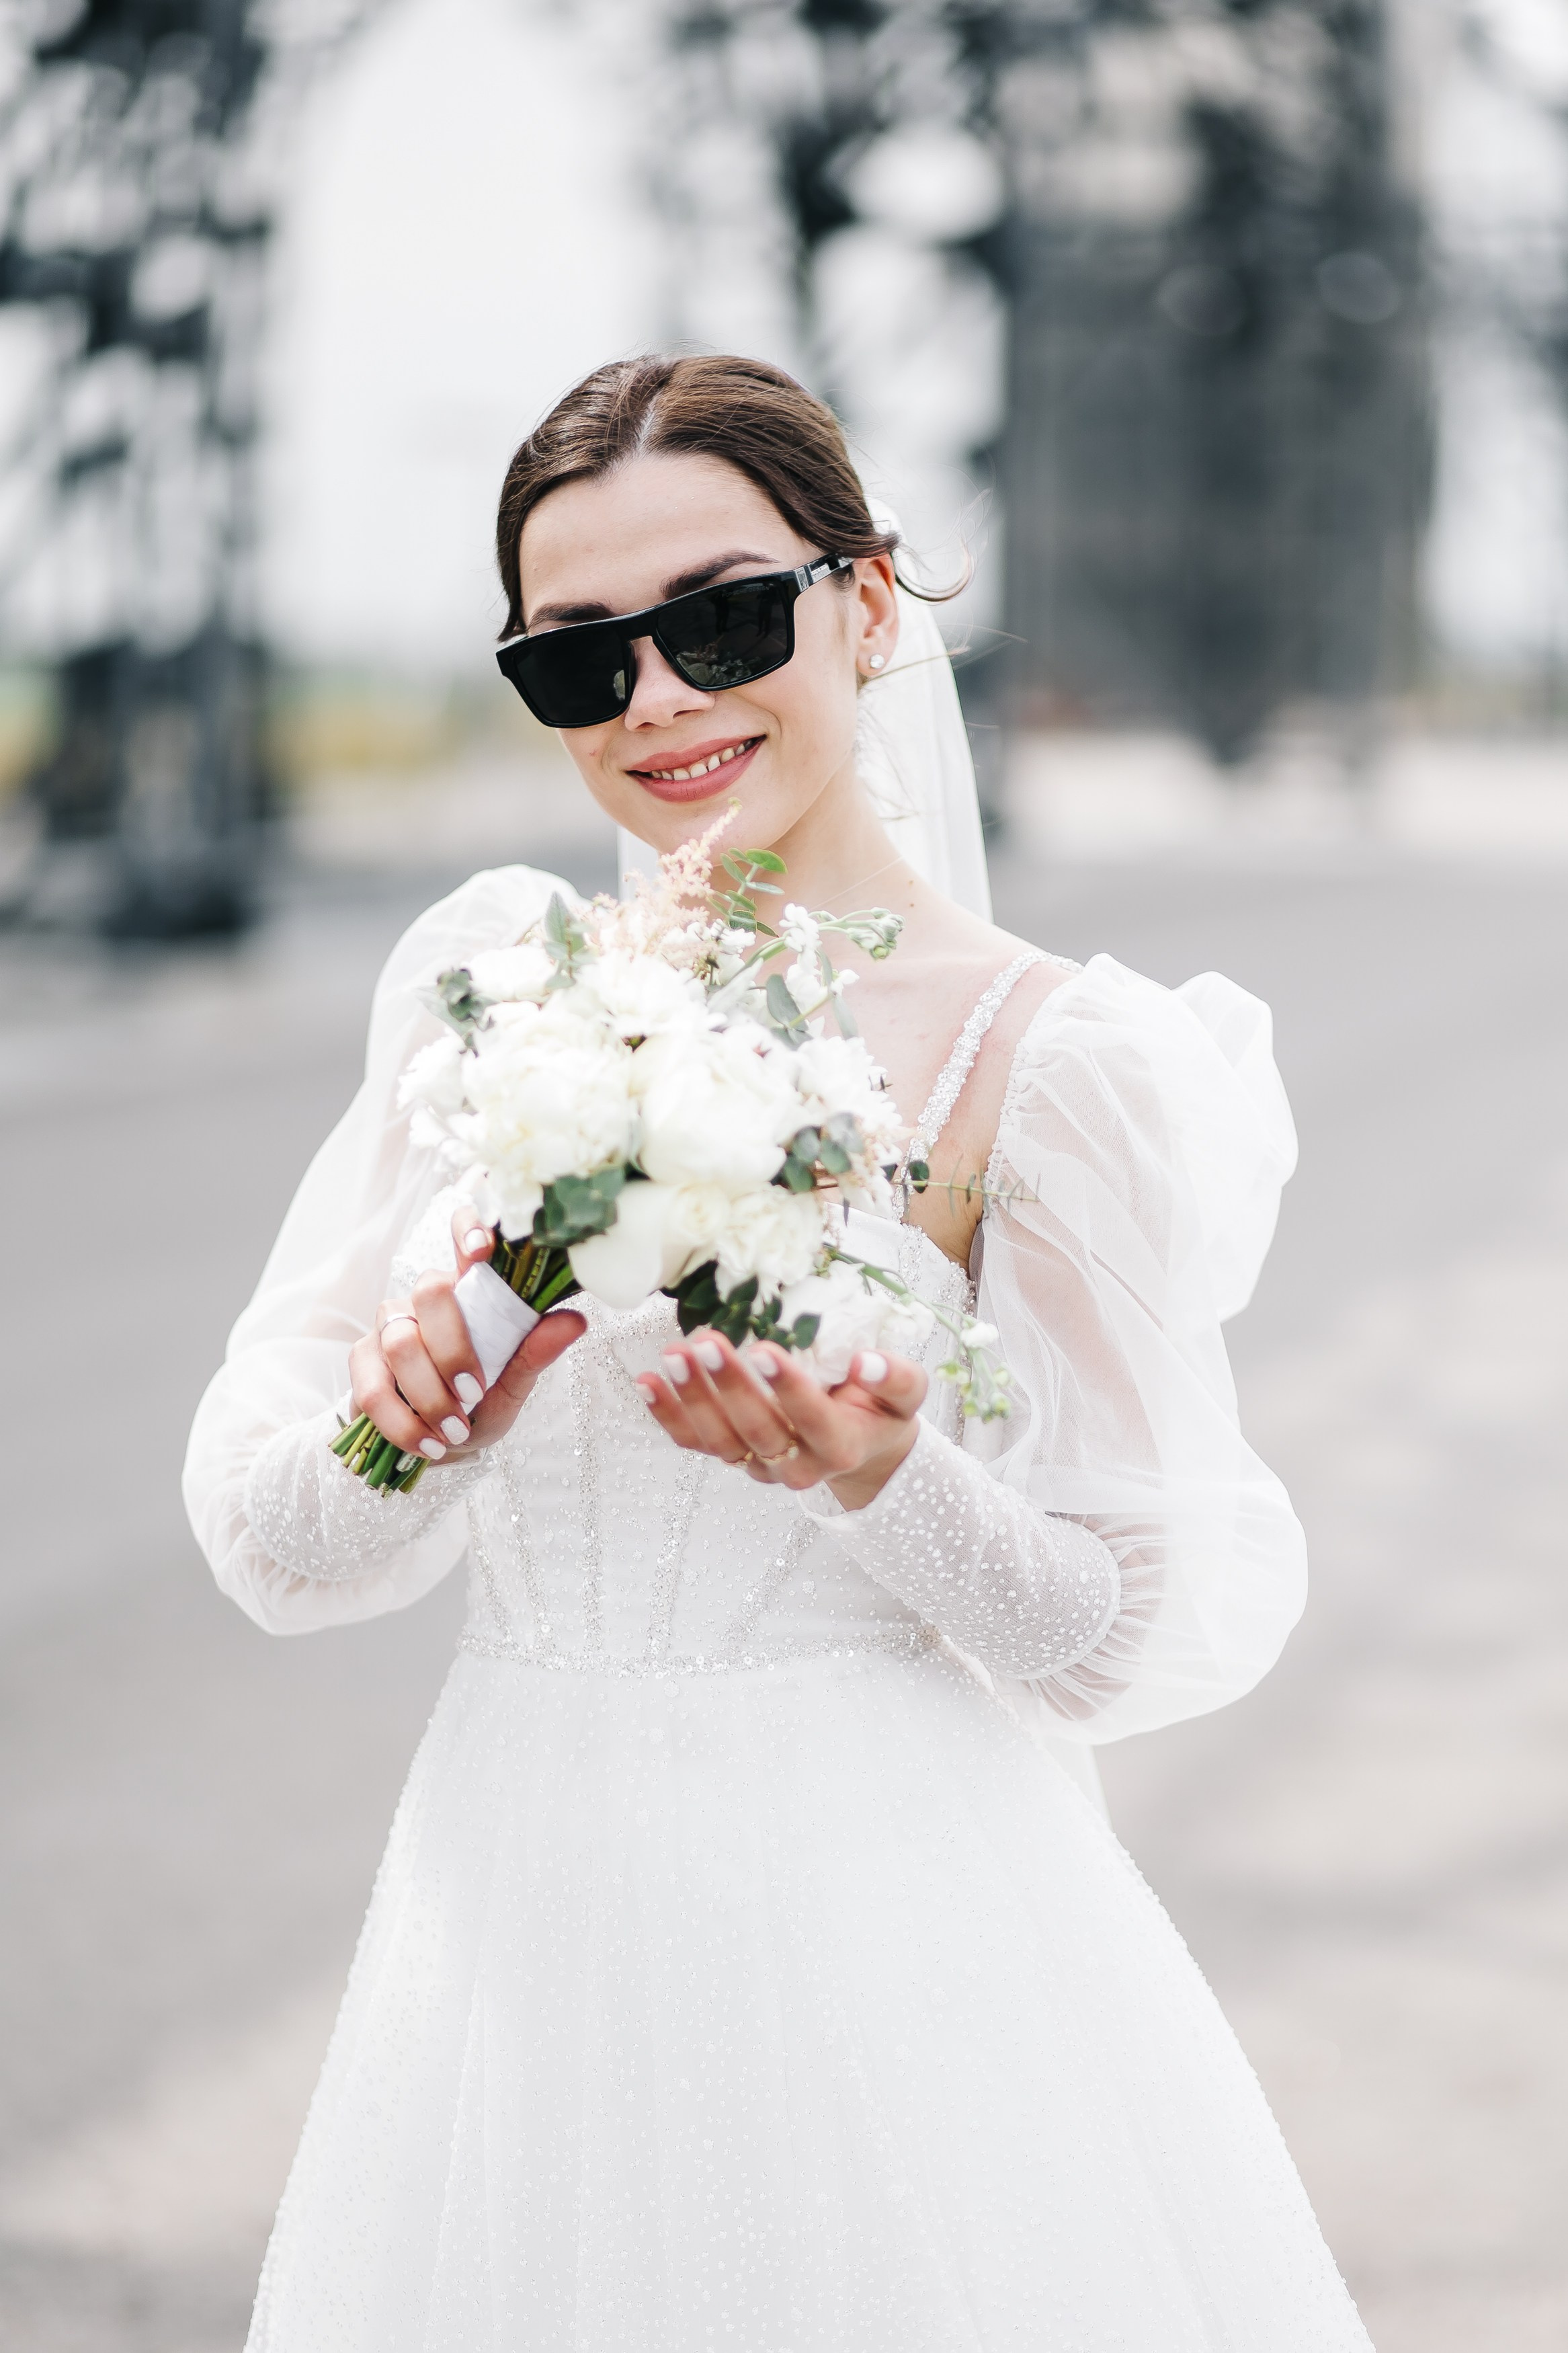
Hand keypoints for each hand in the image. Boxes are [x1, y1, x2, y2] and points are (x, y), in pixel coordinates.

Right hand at [346, 1211, 583, 1465]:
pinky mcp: (362, 1358)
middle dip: (454, 1350)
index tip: (482, 1250)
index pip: (463, 1234)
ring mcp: (389, 1325)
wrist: (439, 1445)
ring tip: (455, 1432)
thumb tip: (574, 1321)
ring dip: (430, 1396)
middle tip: (473, 1395)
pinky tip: (426, 1444)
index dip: (467, 1228)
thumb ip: (534, 1354)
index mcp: (470, 1292)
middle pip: (430, 1291)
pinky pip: (372, 1387)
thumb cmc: (479, 1406)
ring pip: (400, 1343)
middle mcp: (425, 1299)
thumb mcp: (513, 1387)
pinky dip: (402, 1423)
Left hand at [636, 1330, 925, 1510]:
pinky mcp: (734, 1457)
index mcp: (841, 1446)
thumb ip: (896, 1378)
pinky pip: (696, 1444)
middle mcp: (798, 1466)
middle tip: (705, 1343)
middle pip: (759, 1432)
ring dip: (692, 1400)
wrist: (864, 1446)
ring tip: (672, 1355)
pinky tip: (646, 1382)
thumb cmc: (881, 1409)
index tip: (764, 1348)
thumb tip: (865, 1362)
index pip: (813, 1420)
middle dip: (730, 1388)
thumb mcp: (906, 1393)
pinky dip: (668, 1416)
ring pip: (721, 1442)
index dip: (788, 1388)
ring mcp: (760, 1466)